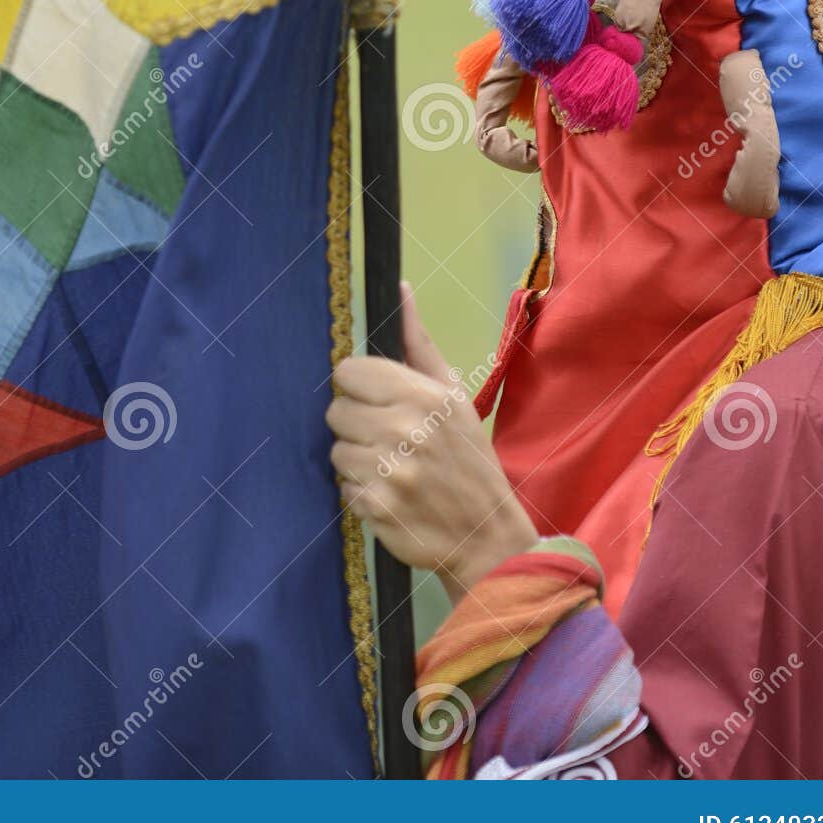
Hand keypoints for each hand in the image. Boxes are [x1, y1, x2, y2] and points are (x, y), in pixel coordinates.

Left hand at [328, 283, 536, 602]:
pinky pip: (343, 487)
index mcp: (421, 394)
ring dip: (359, 462)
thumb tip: (400, 290)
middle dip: (358, 427)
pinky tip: (392, 494)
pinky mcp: (376, 506)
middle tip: (391, 442)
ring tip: (393, 470)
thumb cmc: (467, 458)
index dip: (360, 389)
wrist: (487, 533)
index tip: (380, 404)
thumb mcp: (452, 395)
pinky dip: (362, 493)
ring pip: (336, 451)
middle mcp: (404, 428)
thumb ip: (418, 344)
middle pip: (336, 412)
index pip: (348, 372)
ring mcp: (388, 469)